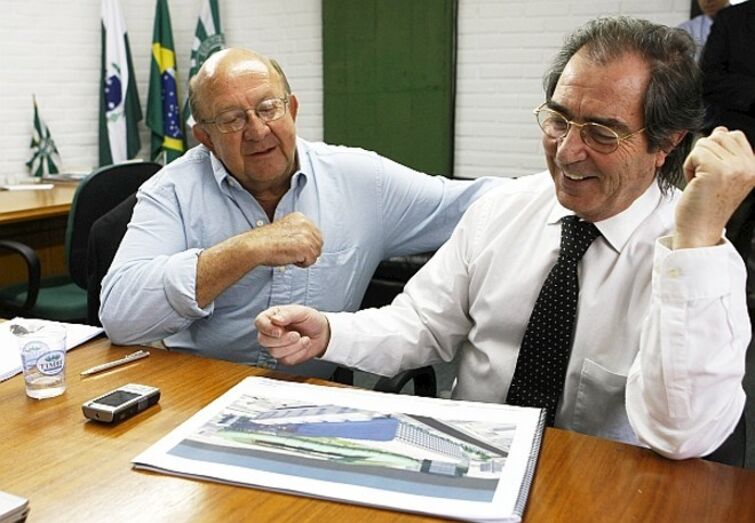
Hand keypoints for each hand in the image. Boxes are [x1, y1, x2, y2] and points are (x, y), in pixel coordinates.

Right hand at [251, 212, 322, 266]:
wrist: (256, 246)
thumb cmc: (266, 242)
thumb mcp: (285, 230)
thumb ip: (298, 233)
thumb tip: (311, 245)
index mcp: (301, 217)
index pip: (315, 235)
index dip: (305, 245)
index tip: (291, 246)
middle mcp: (306, 223)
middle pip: (318, 244)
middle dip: (307, 252)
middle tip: (290, 252)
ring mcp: (307, 235)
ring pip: (316, 254)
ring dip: (304, 259)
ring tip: (289, 254)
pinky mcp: (306, 247)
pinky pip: (311, 261)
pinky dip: (302, 264)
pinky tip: (290, 258)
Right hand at [255, 304, 330, 365]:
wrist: (322, 333)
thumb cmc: (310, 319)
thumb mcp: (301, 312)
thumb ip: (288, 314)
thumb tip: (275, 320)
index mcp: (271, 317)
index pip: (259, 322)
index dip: (267, 329)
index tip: (280, 331)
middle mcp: (270, 332)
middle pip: (263, 340)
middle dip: (282, 340)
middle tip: (297, 335)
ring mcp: (275, 346)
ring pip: (274, 352)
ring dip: (293, 346)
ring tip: (304, 338)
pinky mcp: (283, 357)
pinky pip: (285, 360)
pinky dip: (298, 353)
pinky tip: (304, 345)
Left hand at [675, 128, 754, 248]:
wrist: (699, 230)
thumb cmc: (706, 206)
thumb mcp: (724, 175)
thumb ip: (726, 152)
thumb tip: (721, 130)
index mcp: (754, 167)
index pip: (734, 135)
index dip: (716, 151)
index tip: (713, 174)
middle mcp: (749, 167)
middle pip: (718, 136)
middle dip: (705, 155)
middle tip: (706, 179)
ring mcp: (734, 168)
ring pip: (705, 143)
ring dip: (695, 162)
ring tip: (701, 183)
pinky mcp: (716, 171)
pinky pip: (695, 153)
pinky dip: (688, 167)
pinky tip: (694, 183)